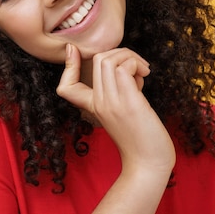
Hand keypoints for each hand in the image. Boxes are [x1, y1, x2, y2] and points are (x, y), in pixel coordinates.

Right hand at [56, 44, 174, 172]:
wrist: (149, 164)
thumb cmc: (142, 138)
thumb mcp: (123, 112)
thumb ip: (120, 91)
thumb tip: (132, 69)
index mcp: (93, 107)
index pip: (65, 86)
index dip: (68, 65)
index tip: (73, 50)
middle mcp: (98, 103)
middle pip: (97, 59)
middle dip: (120, 53)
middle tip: (137, 67)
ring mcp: (111, 102)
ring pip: (109, 59)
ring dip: (130, 56)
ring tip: (143, 71)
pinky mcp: (127, 102)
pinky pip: (124, 67)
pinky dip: (136, 64)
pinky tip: (146, 75)